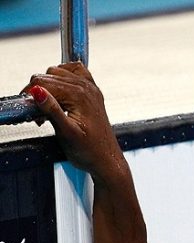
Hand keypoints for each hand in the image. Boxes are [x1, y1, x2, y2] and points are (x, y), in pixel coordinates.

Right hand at [22, 63, 123, 179]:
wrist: (106, 161)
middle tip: (40, 115)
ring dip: (48, 87)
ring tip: (49, 109)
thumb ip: (51, 110)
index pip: (43, 82)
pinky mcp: (92, 93)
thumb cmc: (90, 151)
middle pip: (48, 75)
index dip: (30, 95)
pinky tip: (60, 92)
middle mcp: (87, 87)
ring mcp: (91, 88)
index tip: (29, 110)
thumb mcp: (66, 133)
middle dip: (38, 92)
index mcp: (80, 95)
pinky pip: (74, 72)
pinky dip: (62, 77)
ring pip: (58, 72)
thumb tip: (37, 91)